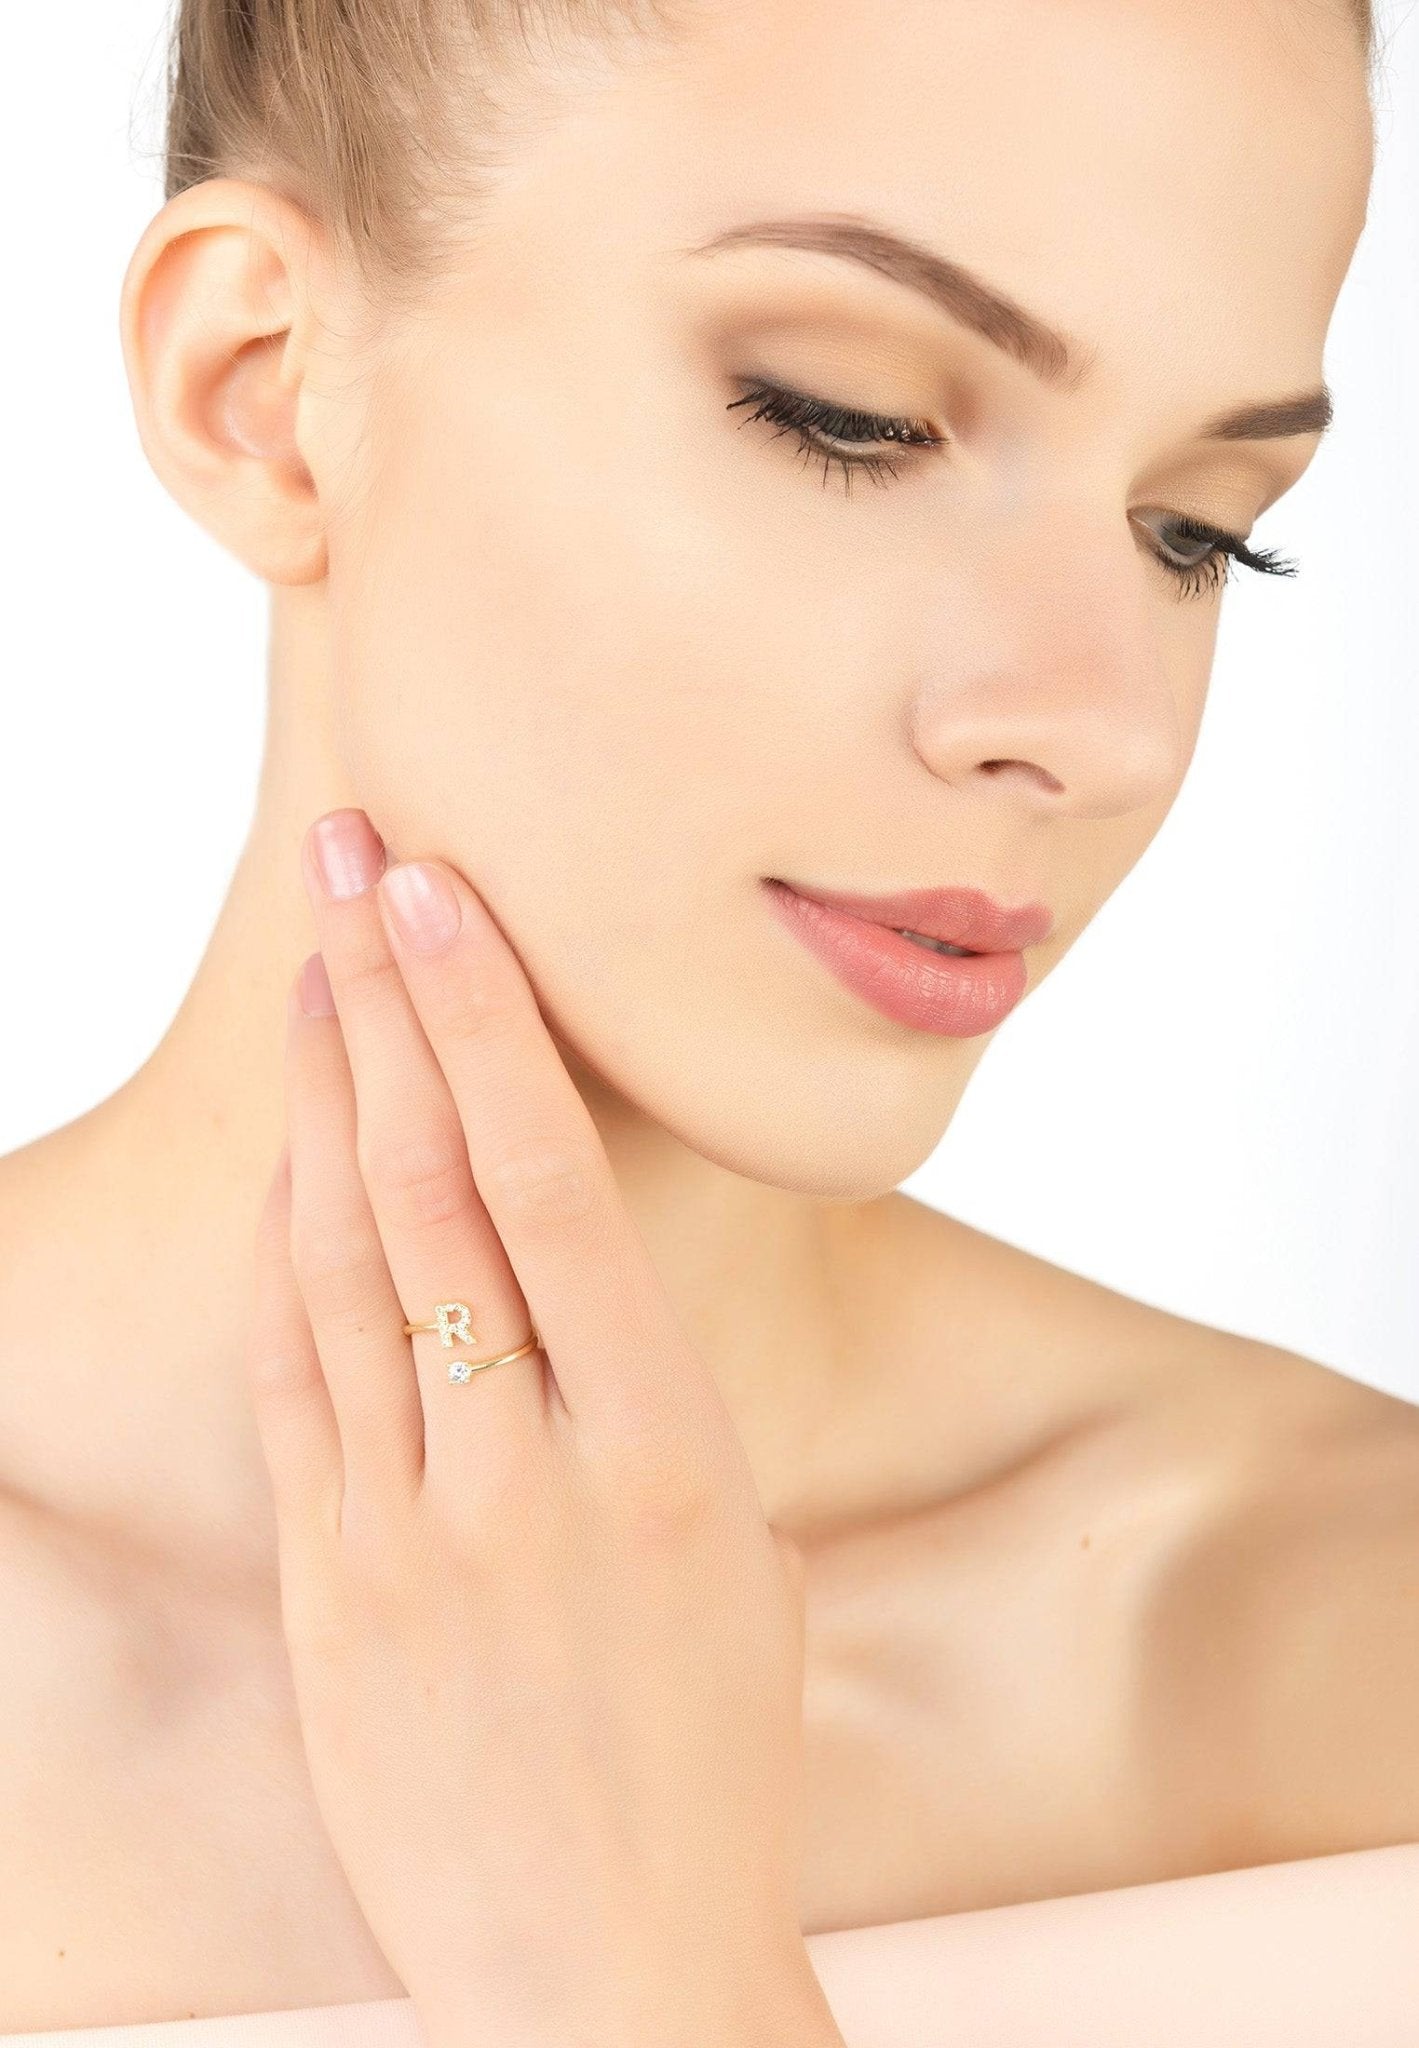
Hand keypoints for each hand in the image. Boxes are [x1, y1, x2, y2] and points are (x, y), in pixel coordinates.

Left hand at [244, 809, 843, 2047]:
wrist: (610, 1975)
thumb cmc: (712, 1764)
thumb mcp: (742, 1560)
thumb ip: (650, 1411)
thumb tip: (575, 1279)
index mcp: (665, 1456)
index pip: (550, 1186)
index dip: (485, 1024)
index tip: (439, 899)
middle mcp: (524, 1472)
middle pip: (429, 1191)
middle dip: (386, 1008)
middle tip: (354, 867)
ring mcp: (407, 1534)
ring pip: (338, 1270)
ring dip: (323, 1107)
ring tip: (313, 982)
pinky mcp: (326, 1596)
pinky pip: (289, 1391)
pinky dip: (278, 1263)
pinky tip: (284, 1170)